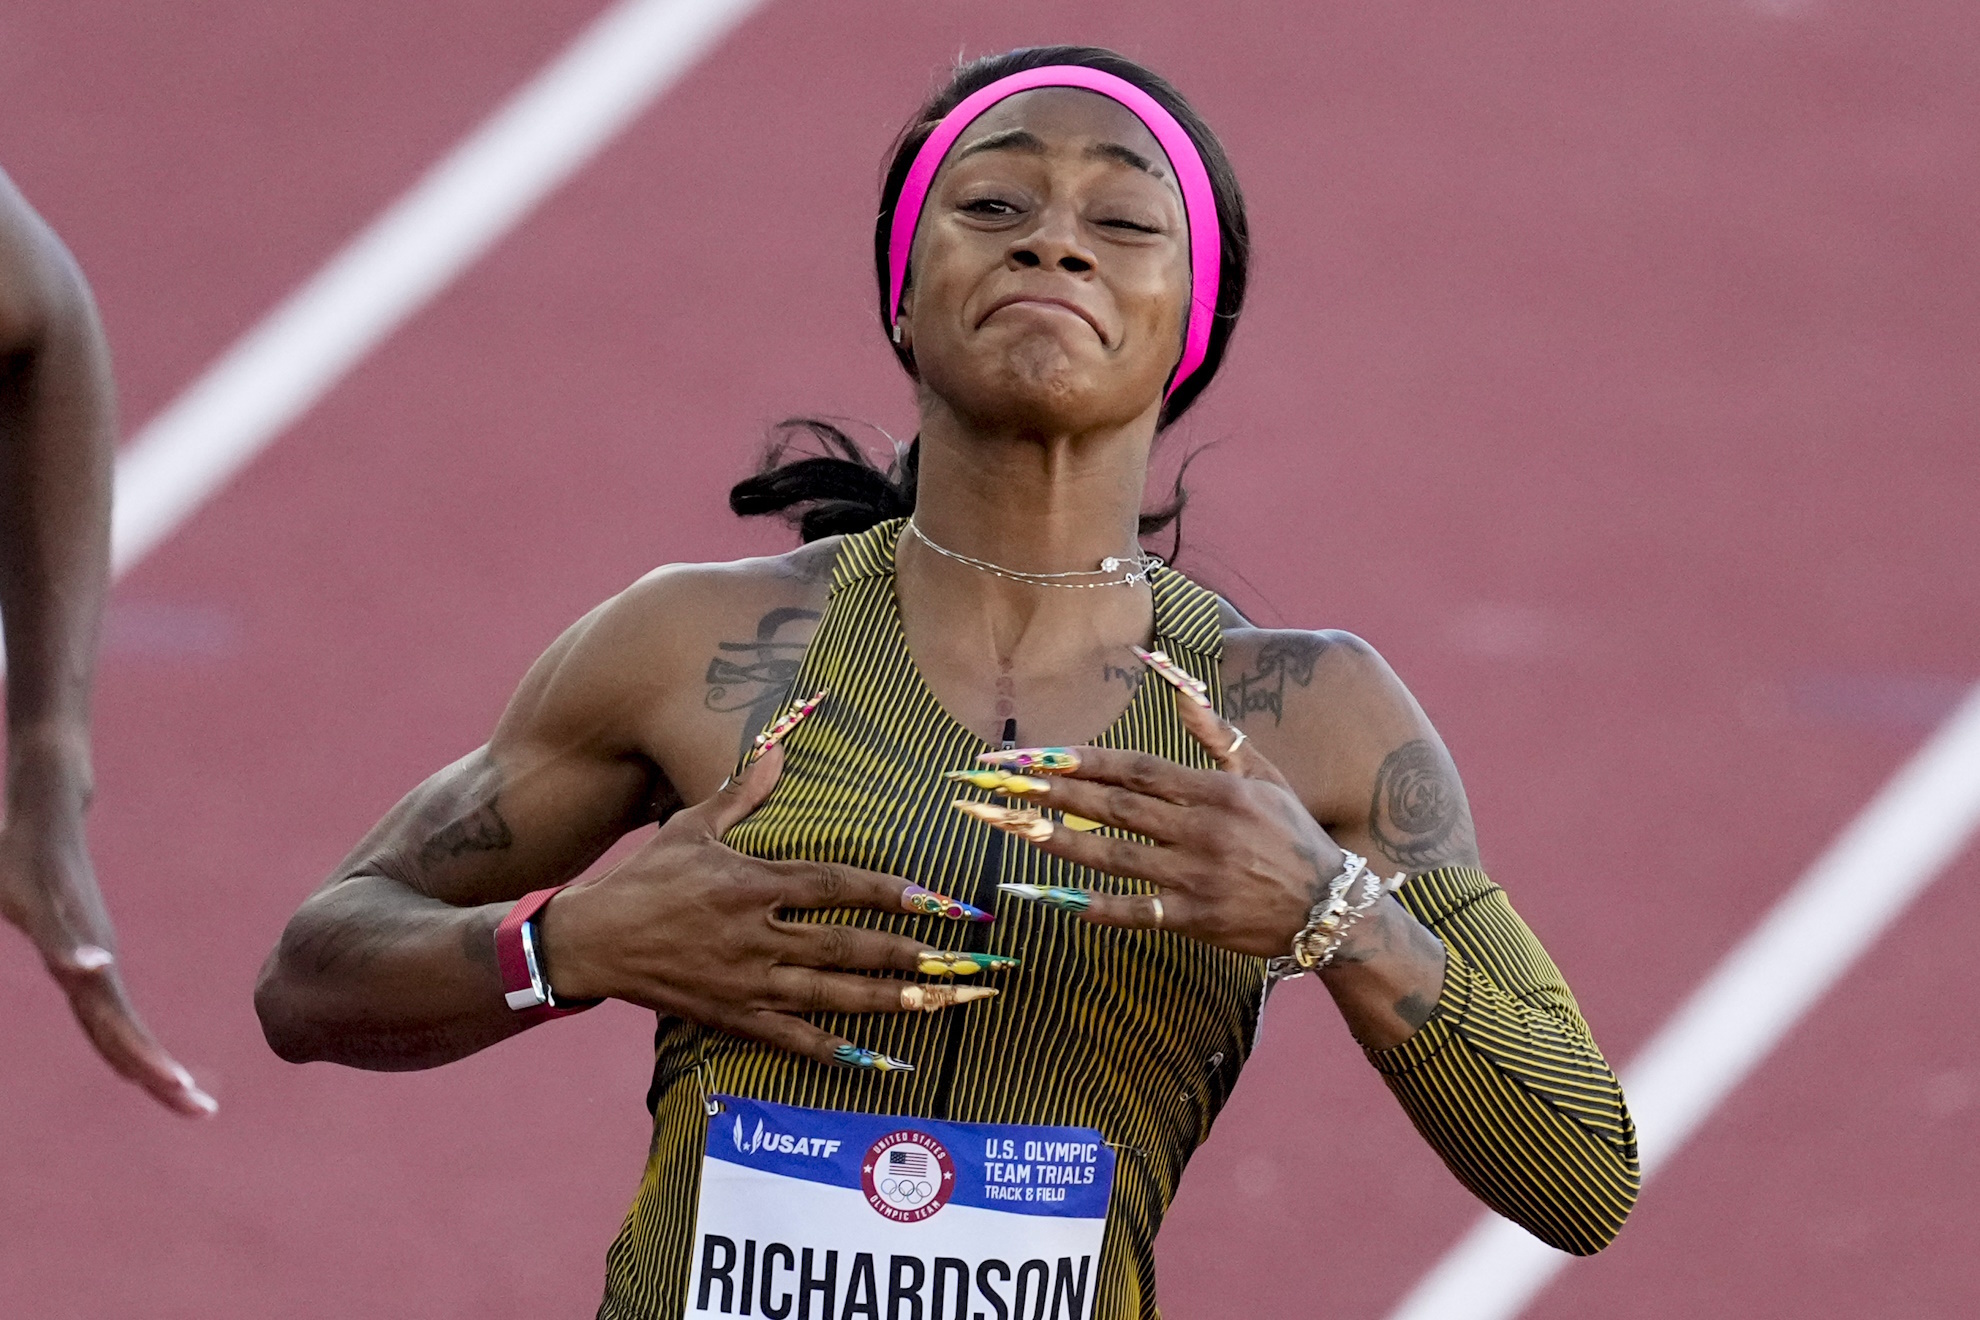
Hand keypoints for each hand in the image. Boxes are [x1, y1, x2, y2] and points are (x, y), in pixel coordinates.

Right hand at [0, 800, 216, 1115]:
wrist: (48, 803)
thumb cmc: (42, 869)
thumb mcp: (48, 925)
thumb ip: (63, 953)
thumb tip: (79, 976)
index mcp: (90, 970)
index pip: (123, 1037)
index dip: (153, 1074)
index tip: (196, 1109)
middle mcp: (90, 955)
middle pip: (120, 1029)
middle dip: (156, 1072)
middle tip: (199, 1110)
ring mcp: (71, 930)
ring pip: (97, 992)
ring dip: (125, 1032)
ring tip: (159, 1074)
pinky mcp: (50, 899)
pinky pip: (61, 934)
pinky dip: (76, 954)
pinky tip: (90, 967)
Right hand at [539, 743, 1007, 1070]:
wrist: (593, 940)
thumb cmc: (647, 877)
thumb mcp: (693, 825)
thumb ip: (744, 791)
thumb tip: (780, 744)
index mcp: (752, 884)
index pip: (835, 888)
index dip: (890, 893)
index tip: (939, 899)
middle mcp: (755, 936)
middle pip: (846, 948)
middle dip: (909, 956)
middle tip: (963, 962)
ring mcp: (745, 982)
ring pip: (830, 996)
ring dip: (888, 1002)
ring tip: (939, 1005)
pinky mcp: (733, 1016)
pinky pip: (792, 1038)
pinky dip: (837, 1050)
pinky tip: (880, 1058)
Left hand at [957, 694, 1350, 958]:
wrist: (1330, 906)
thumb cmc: (1292, 833)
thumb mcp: (1264, 773)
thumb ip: (1215, 732)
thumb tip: (1177, 684)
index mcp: (1215, 790)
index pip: (1135, 770)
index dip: (1082, 759)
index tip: (1034, 752)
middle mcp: (1201, 830)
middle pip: (1114, 806)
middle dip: (1050, 790)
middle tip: (997, 780)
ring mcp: (1196, 877)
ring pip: (1113, 855)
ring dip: (1055, 839)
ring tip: (1007, 824)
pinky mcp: (1194, 920)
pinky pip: (1133, 911)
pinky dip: (1088, 905)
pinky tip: (1044, 894)